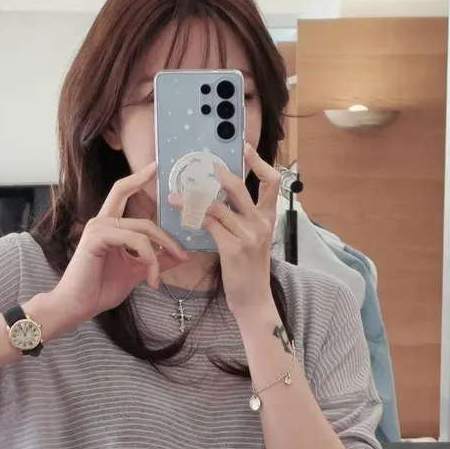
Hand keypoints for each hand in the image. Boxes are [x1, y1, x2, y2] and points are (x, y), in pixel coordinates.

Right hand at [51, 162, 186, 327]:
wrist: (78, 306)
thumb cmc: (100, 289)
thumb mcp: (135, 272)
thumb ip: (155, 260)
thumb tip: (179, 255)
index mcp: (108, 226)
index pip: (122, 193)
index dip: (138, 179)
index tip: (155, 166)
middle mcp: (102, 222)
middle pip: (144, 220)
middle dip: (167, 238)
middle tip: (183, 256)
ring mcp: (98, 228)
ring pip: (142, 231)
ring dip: (159, 254)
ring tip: (158, 279)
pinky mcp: (97, 238)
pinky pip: (134, 241)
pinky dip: (148, 259)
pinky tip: (150, 279)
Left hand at [170, 144, 279, 320]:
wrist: (254, 300)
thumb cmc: (248, 271)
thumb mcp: (253, 241)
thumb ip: (242, 220)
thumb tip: (219, 201)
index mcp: (268, 218)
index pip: (272, 182)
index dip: (259, 162)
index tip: (245, 148)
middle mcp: (260, 223)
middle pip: (239, 187)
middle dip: (218, 172)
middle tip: (202, 163)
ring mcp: (248, 235)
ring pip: (219, 205)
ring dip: (195, 197)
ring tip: (177, 192)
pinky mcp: (233, 248)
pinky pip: (210, 224)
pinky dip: (194, 215)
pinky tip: (181, 212)